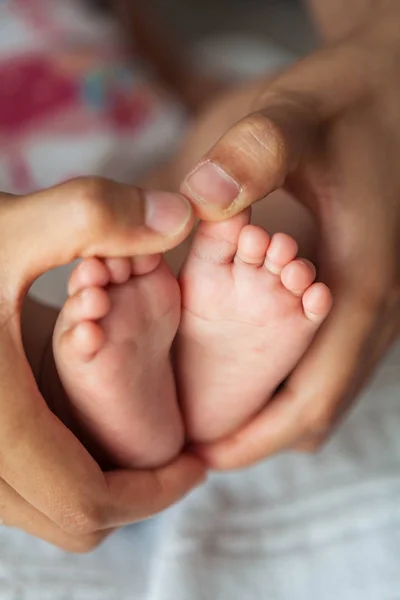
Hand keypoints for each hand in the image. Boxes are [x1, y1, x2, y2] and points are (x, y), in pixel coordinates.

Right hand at [0, 177, 203, 550]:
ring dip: (90, 484)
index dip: (154, 493)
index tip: (196, 465)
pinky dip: (52, 469)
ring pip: (35, 507)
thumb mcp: (7, 226)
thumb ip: (94, 216)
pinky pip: (11, 485)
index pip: (87, 503)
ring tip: (131, 440)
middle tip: (172, 458)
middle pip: (66, 518)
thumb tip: (176, 215)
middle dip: (130, 495)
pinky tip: (72, 421)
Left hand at [180, 8, 399, 467]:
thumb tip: (201, 202)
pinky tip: (249, 366)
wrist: (393, 87)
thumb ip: (258, 150)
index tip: (203, 456)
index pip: (314, 396)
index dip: (257, 436)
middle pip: (321, 405)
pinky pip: (333, 359)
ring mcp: (381, 303)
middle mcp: (381, 306)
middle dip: (260, 432)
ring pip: (330, 387)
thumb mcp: (298, 111)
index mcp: (364, 281)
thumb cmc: (345, 100)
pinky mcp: (370, 290)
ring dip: (274, 409)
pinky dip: (291, 378)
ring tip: (213, 412)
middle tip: (196, 442)